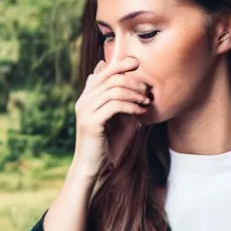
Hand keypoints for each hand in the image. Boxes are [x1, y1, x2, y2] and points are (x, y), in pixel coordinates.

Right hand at [73, 57, 150, 177]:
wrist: (93, 167)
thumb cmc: (107, 145)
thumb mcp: (117, 120)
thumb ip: (121, 102)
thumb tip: (135, 87)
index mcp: (87, 98)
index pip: (103, 72)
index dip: (120, 64)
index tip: (137, 63)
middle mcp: (83, 101)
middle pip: (111, 78)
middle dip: (133, 81)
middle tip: (147, 90)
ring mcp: (85, 111)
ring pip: (114, 90)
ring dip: (134, 94)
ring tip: (146, 102)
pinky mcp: (91, 122)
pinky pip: (115, 105)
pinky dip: (131, 106)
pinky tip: (141, 112)